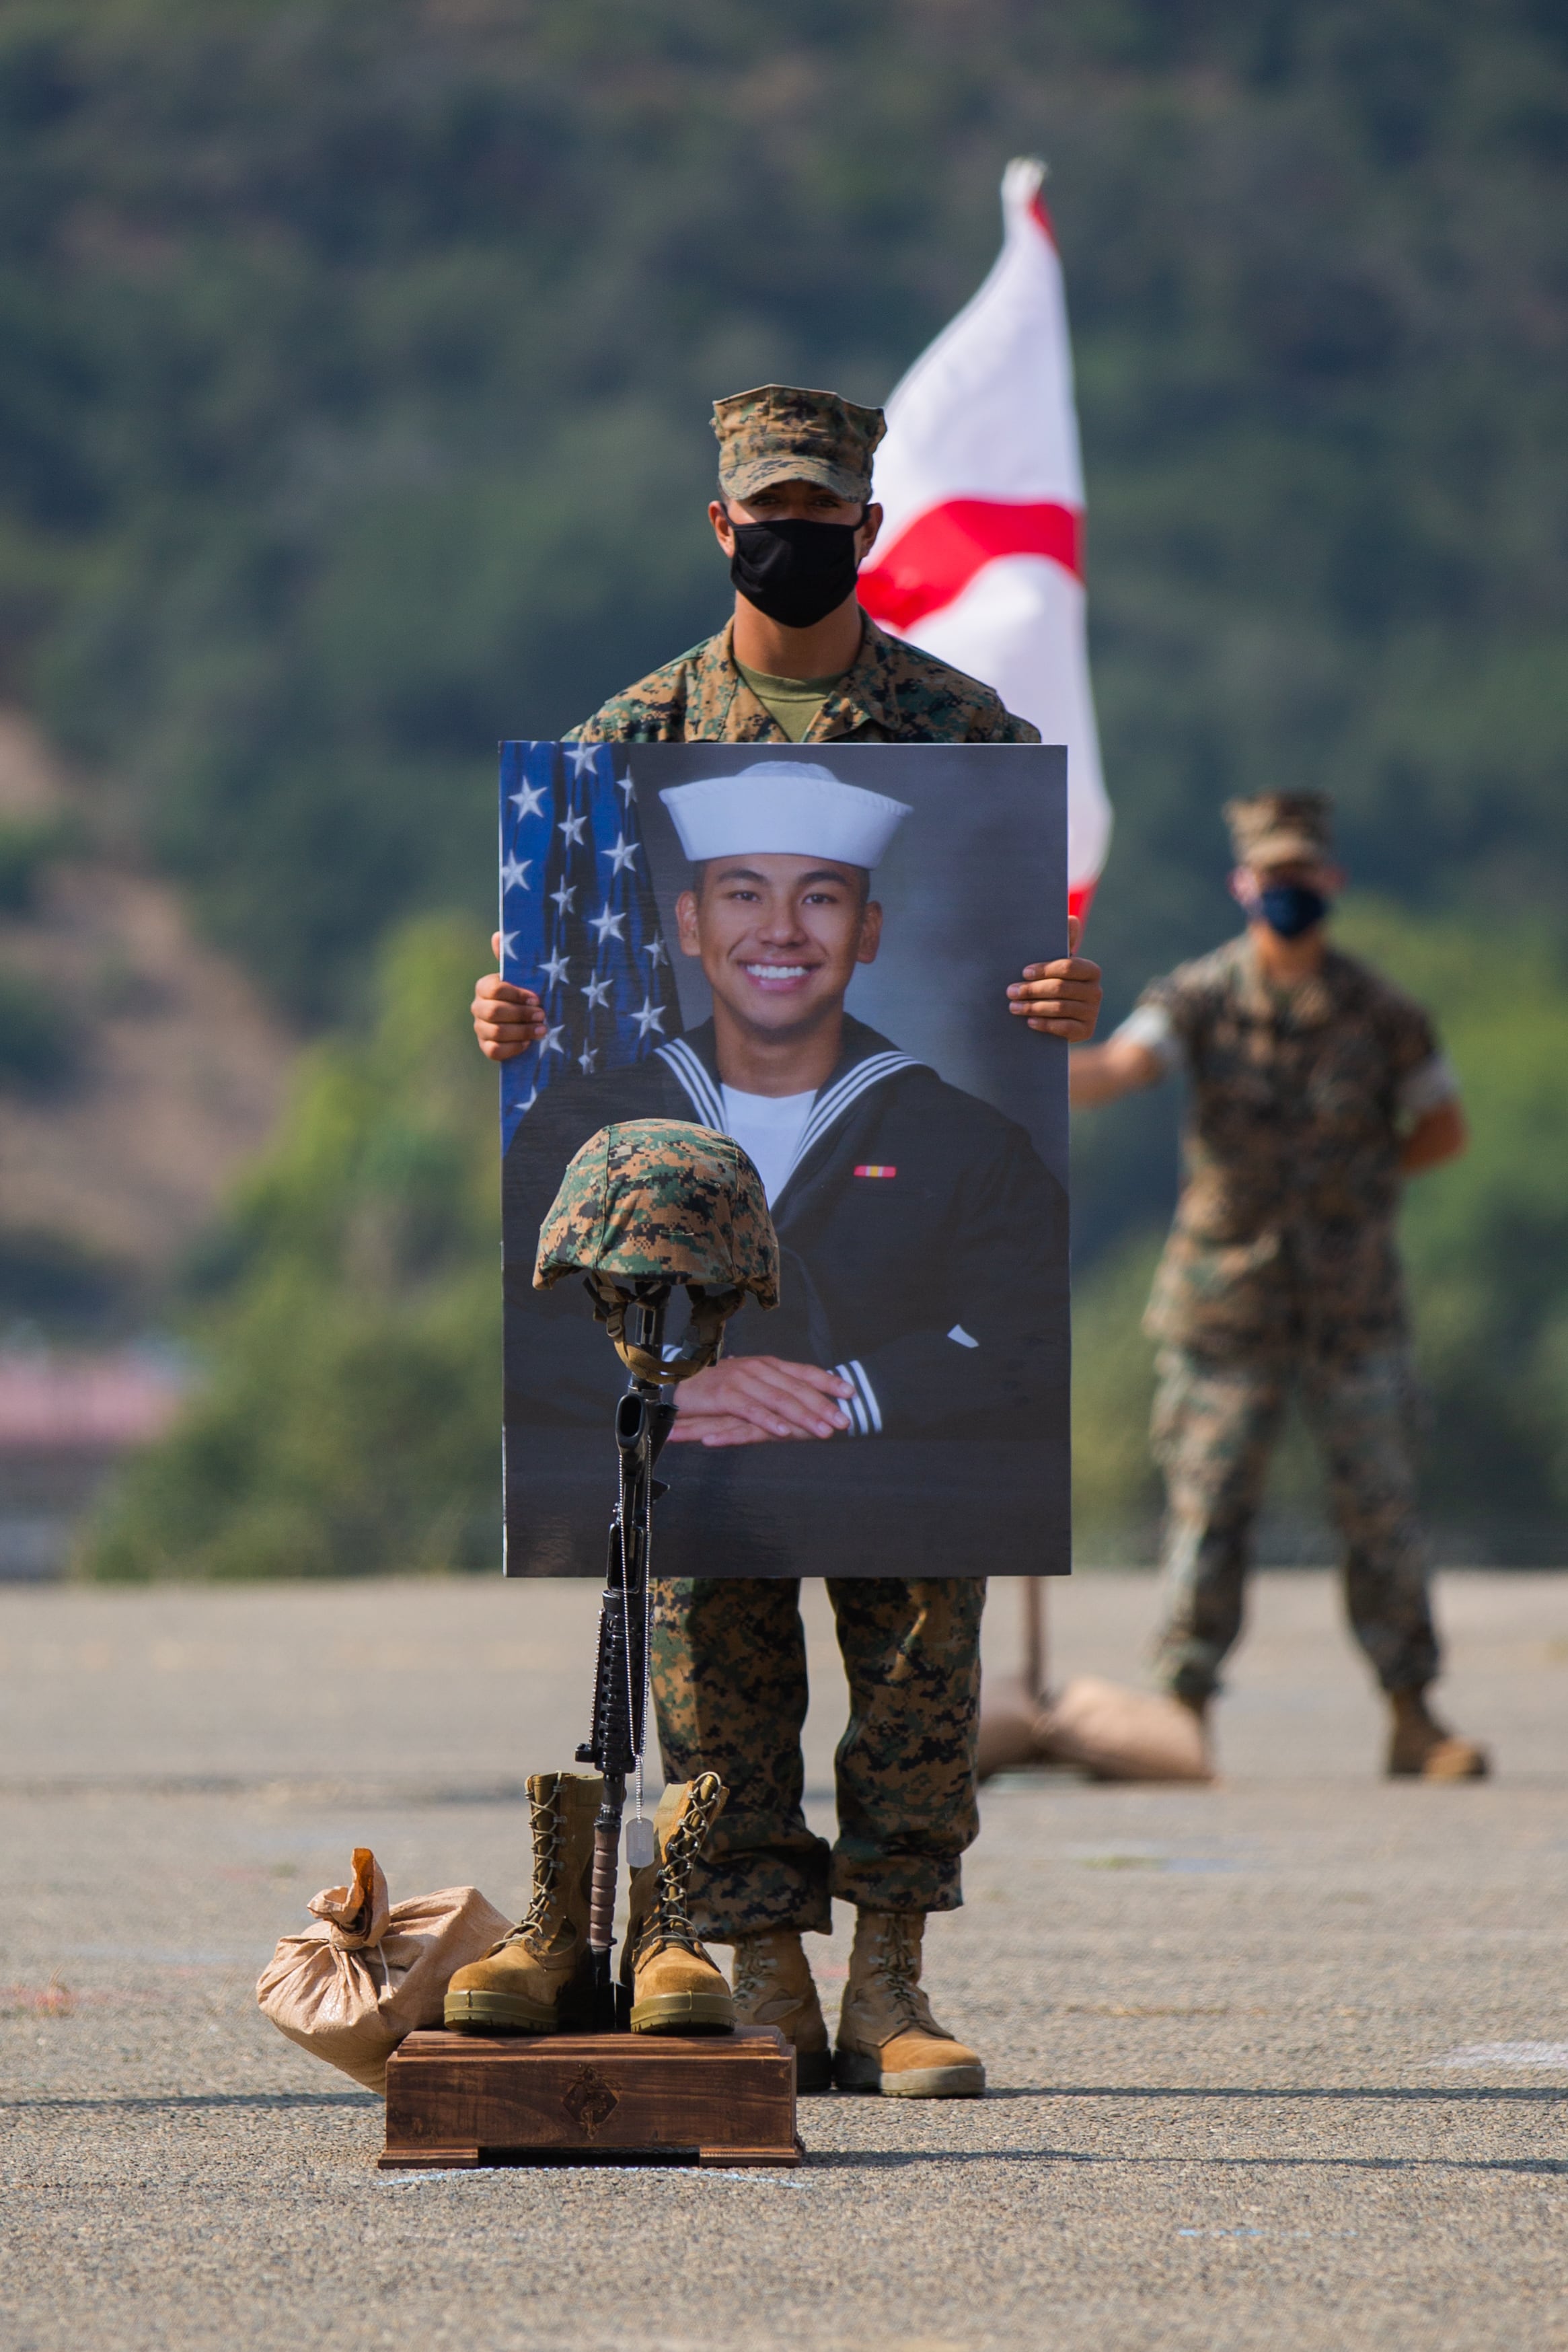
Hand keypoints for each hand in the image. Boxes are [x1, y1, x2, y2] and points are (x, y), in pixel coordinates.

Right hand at [473, 931, 548, 1061]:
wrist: (530, 1021)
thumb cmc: (527, 995)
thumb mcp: (523, 976)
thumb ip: (511, 958)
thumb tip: (498, 935)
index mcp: (484, 987)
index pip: (494, 989)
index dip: (516, 995)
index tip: (537, 998)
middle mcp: (478, 1007)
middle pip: (495, 1012)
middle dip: (521, 1014)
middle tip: (543, 1015)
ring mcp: (480, 1028)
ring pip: (495, 1032)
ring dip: (522, 1031)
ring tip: (542, 1030)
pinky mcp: (486, 1047)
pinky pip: (494, 1051)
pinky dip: (512, 1048)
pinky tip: (528, 1044)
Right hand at [667, 1355, 852, 1442]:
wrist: (678, 1384)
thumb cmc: (717, 1388)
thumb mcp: (751, 1385)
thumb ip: (776, 1390)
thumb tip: (806, 1402)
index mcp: (768, 1365)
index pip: (804, 1372)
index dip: (828, 1381)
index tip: (851, 1393)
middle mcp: (758, 1369)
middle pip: (796, 1387)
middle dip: (823, 1405)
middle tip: (844, 1420)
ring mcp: (741, 1381)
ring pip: (779, 1399)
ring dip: (804, 1416)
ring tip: (823, 1431)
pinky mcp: (725, 1396)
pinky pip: (752, 1411)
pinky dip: (769, 1421)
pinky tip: (785, 1432)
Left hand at [1006, 916, 1102, 1039]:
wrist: (1058, 1018)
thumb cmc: (1053, 984)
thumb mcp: (1055, 965)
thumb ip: (1062, 943)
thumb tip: (1070, 919)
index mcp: (1091, 970)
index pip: (1068, 967)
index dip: (1044, 970)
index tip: (1023, 972)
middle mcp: (1096, 991)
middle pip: (1060, 988)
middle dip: (1032, 990)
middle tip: (1011, 992)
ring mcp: (1093, 1012)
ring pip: (1060, 1008)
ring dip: (1033, 1007)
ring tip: (1013, 1007)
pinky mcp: (1087, 1031)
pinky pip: (1065, 1028)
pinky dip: (1045, 1024)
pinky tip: (1030, 1021)